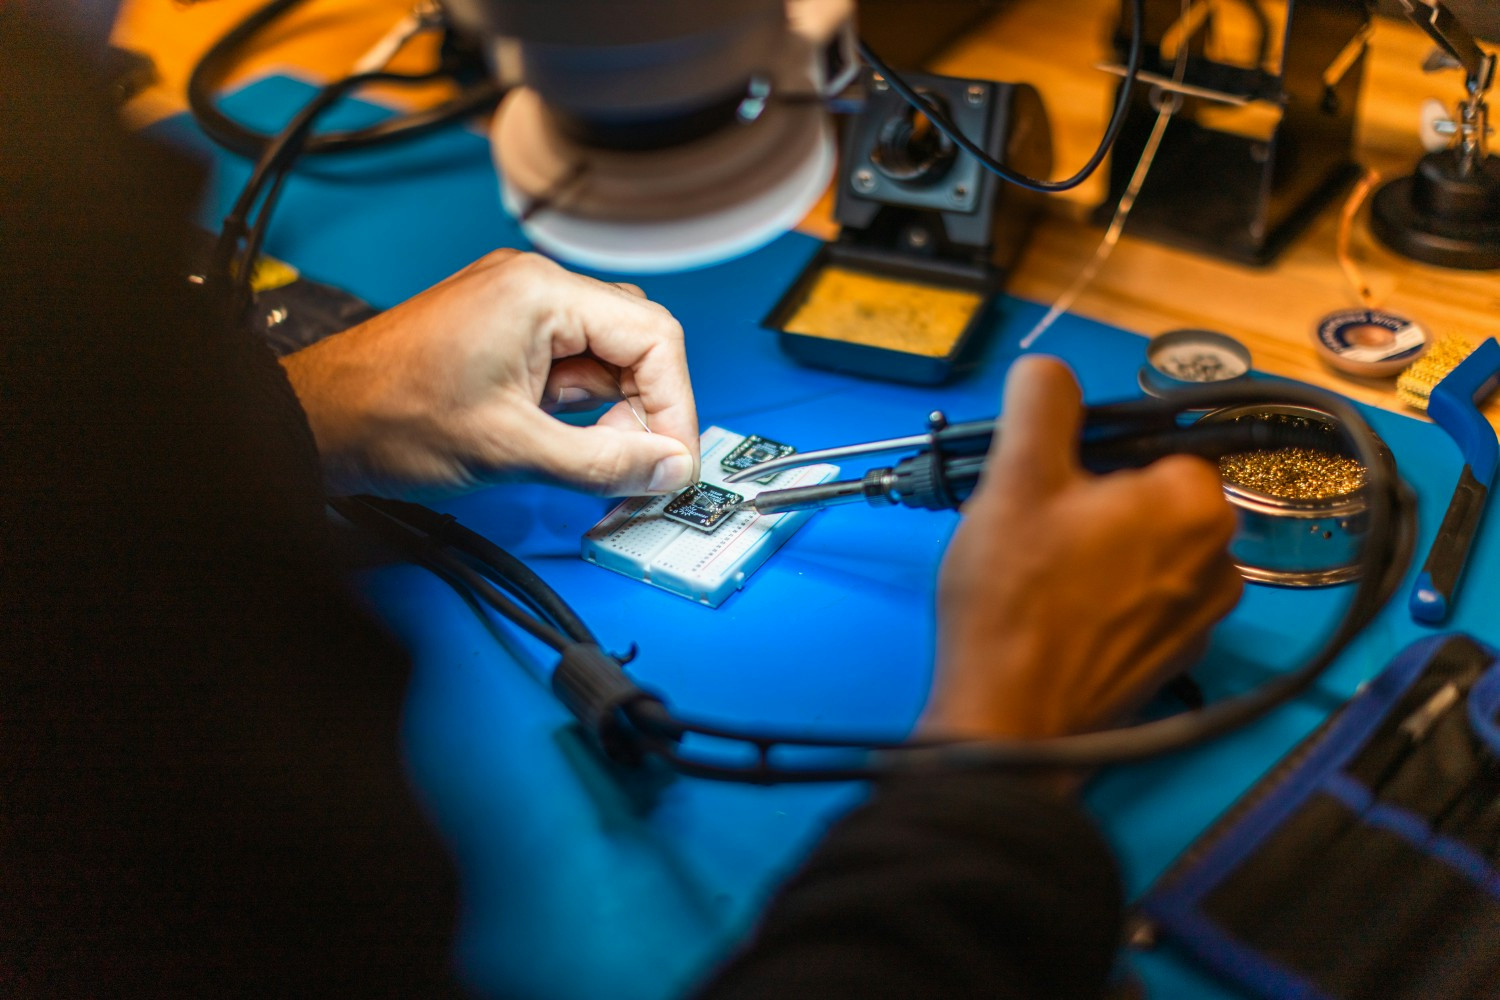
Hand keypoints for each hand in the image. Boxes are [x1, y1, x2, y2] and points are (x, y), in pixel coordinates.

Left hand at [280, 250, 698, 498]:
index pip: (654, 338)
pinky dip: (585, 410)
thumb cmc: (389, 416)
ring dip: (617, 414)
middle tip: (637, 467)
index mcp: (540, 294)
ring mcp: (519, 310)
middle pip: (638, 343)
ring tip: (596, 462)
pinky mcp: (507, 336)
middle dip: (648, 410)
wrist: (317, 421)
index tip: (672, 459)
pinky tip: (570, 446)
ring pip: (609, 358)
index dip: (675, 404)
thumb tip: (668, 468)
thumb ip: (602, 462)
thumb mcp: (510, 448)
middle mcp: (535, 289)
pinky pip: (573, 367)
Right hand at [923, 356, 1241, 742]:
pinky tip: (1056, 614)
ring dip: (1099, 549)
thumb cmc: (1014, 603)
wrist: (1010, 721)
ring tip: (1040, 574)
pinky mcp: (1174, 658)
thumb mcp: (1014, 476)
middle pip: (1150, 494)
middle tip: (1034, 528)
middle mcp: (1219, 559)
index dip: (1089, 454)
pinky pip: (1143, 600)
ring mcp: (1201, 617)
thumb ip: (1041, 402)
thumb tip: (1050, 373)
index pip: (1150, 441)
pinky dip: (1105, 597)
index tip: (1047, 479)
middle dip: (1093, 501)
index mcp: (1196, 501)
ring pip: (1145, 549)